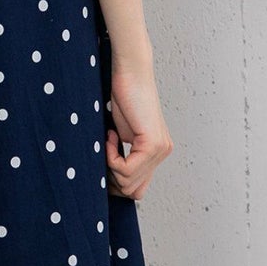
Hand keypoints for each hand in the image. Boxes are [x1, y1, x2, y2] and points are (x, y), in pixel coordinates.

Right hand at [104, 48, 173, 200]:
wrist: (129, 74)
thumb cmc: (122, 97)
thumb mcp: (121, 134)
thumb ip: (123, 156)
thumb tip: (110, 183)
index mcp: (156, 153)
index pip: (137, 190)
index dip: (116, 182)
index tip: (104, 159)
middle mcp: (162, 153)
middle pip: (132, 191)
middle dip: (111, 176)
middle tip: (105, 149)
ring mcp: (160, 150)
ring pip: (128, 183)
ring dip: (110, 164)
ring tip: (109, 138)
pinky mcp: (152, 144)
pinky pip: (125, 169)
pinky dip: (111, 156)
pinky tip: (110, 135)